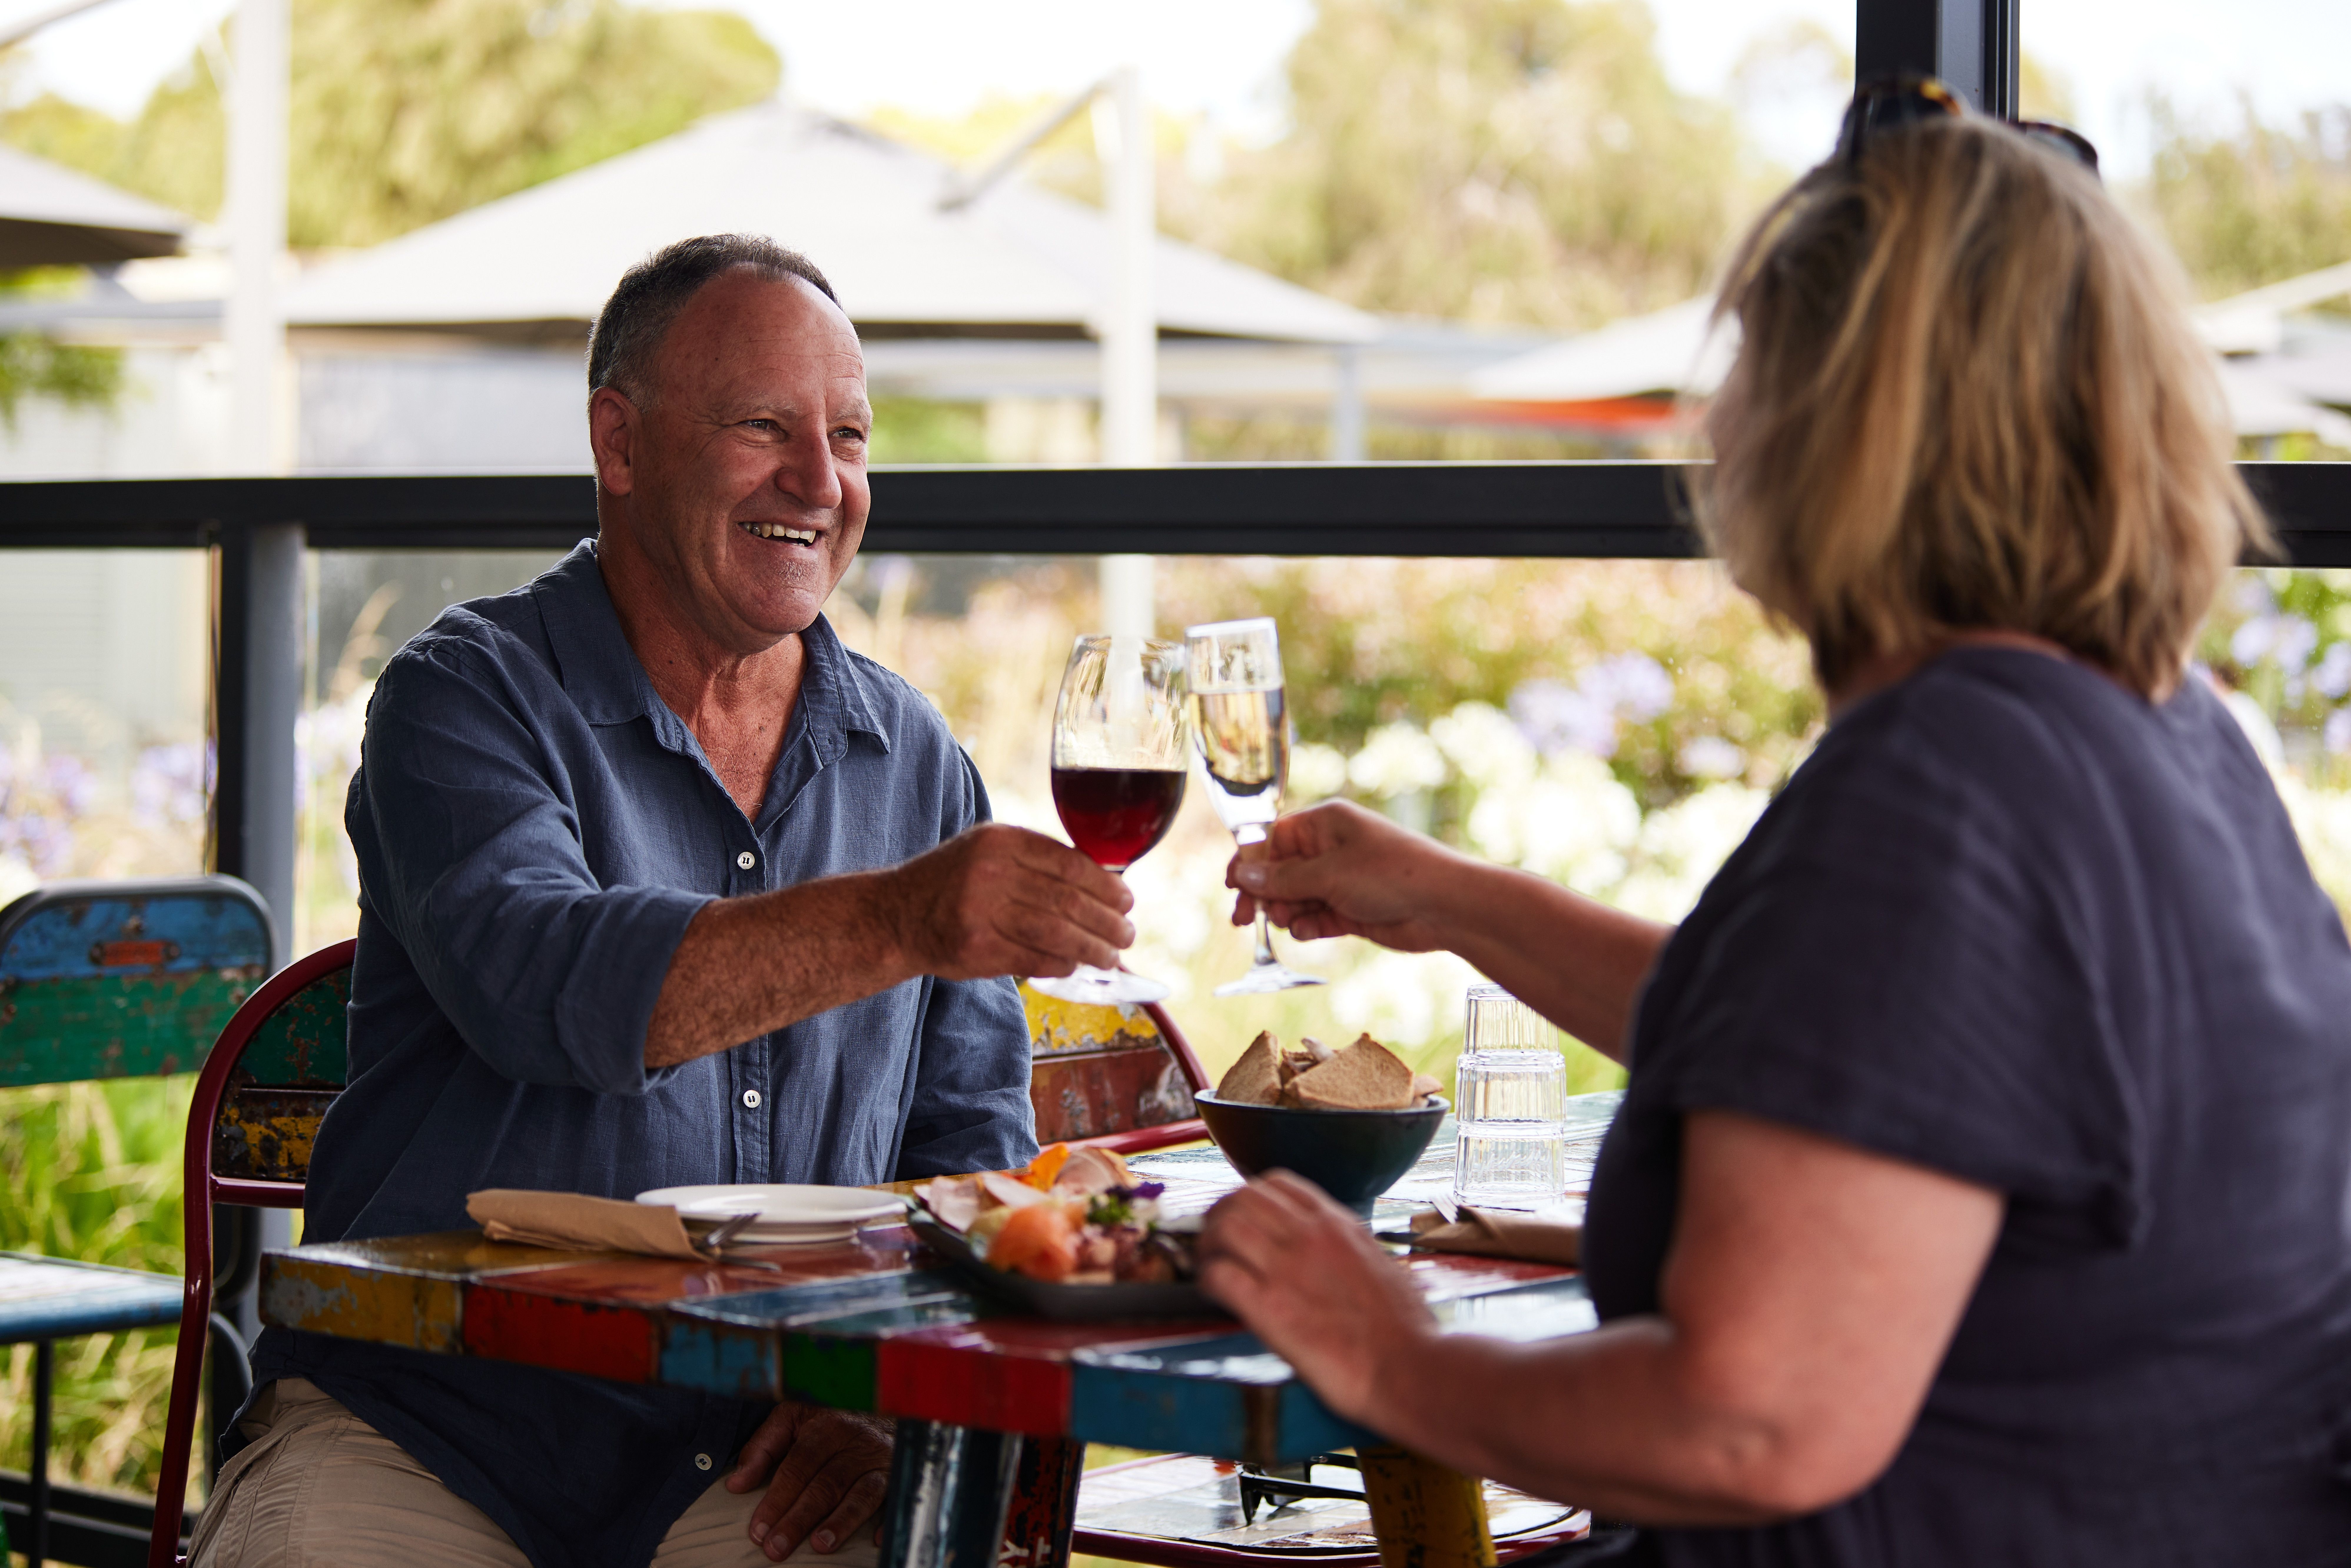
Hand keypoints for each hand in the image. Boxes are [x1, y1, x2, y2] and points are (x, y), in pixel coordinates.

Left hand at [727, 1403, 893, 1560]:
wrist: (887, 1408)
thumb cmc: (830, 1422)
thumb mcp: (793, 1420)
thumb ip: (763, 1447)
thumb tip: (736, 1483)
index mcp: (827, 1426)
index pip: (798, 1466)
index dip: (777, 1498)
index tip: (758, 1529)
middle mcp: (856, 1442)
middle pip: (826, 1484)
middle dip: (799, 1518)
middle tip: (776, 1548)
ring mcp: (881, 1460)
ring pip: (861, 1494)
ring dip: (841, 1522)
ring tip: (819, 1546)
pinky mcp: (900, 1475)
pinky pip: (897, 1499)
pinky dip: (887, 1519)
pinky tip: (874, 1541)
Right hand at [885, 823, 1133, 980]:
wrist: (896, 914)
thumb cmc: (954, 882)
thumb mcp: (989, 851)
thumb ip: (1038, 860)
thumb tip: (1104, 884)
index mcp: (1000, 841)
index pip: (1071, 864)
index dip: (1107, 886)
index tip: (1127, 901)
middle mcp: (991, 873)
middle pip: (1069, 901)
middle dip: (1107, 922)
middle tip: (1127, 934)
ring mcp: (981, 912)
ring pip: (1057, 933)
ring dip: (1093, 949)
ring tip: (1112, 956)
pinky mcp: (976, 949)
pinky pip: (1035, 959)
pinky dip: (1062, 964)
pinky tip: (1076, 965)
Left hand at [1197, 1171, 1436, 1425]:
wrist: (1409, 1367)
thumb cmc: (1404, 1328)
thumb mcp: (1379, 1264)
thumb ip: (1347, 1248)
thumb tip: (1332, 1253)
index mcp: (1337, 1224)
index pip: (1278, 1182)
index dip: (1249, 1195)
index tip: (1242, 1214)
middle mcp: (1309, 1236)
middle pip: (1242, 1197)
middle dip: (1219, 1213)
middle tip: (1212, 1238)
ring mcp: (1287, 1269)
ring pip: (1224, 1227)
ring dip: (1206, 1243)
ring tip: (1207, 1263)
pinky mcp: (1270, 1308)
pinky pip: (1220, 1275)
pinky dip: (1206, 1278)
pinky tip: (1210, 1291)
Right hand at [1227, 801, 1457, 952]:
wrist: (1443, 905)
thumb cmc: (1391, 873)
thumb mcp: (1329, 873)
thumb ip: (1282, 879)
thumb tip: (1241, 876)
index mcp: (1324, 824)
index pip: (1272, 838)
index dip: (1248, 862)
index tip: (1231, 887)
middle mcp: (1330, 849)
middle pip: (1279, 871)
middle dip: (1263, 894)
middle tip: (1244, 919)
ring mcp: (1340, 881)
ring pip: (1294, 898)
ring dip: (1286, 913)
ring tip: (1291, 922)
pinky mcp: (1351, 910)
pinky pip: (1315, 918)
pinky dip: (1309, 926)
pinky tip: (1310, 932)